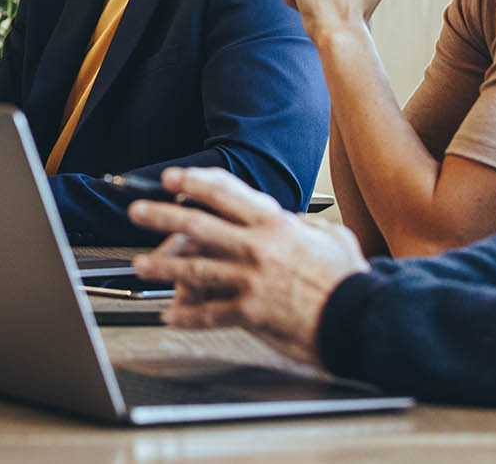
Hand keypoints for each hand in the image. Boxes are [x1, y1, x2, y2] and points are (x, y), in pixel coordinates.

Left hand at [129, 167, 368, 365]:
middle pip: (197, 226)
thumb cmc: (347, 279)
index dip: (193, 182)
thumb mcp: (331, 236)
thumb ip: (304, 225)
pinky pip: (209, 313)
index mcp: (274, 224)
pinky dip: (186, 316)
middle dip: (161, 216)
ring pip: (194, 268)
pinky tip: (170, 316)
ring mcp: (250, 280)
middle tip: (138, 212)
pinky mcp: (250, 313)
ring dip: (162, 267)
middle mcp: (257, 247)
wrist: (358, 318)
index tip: (172, 178)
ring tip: (141, 265)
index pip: (224, 193)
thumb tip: (292, 220)